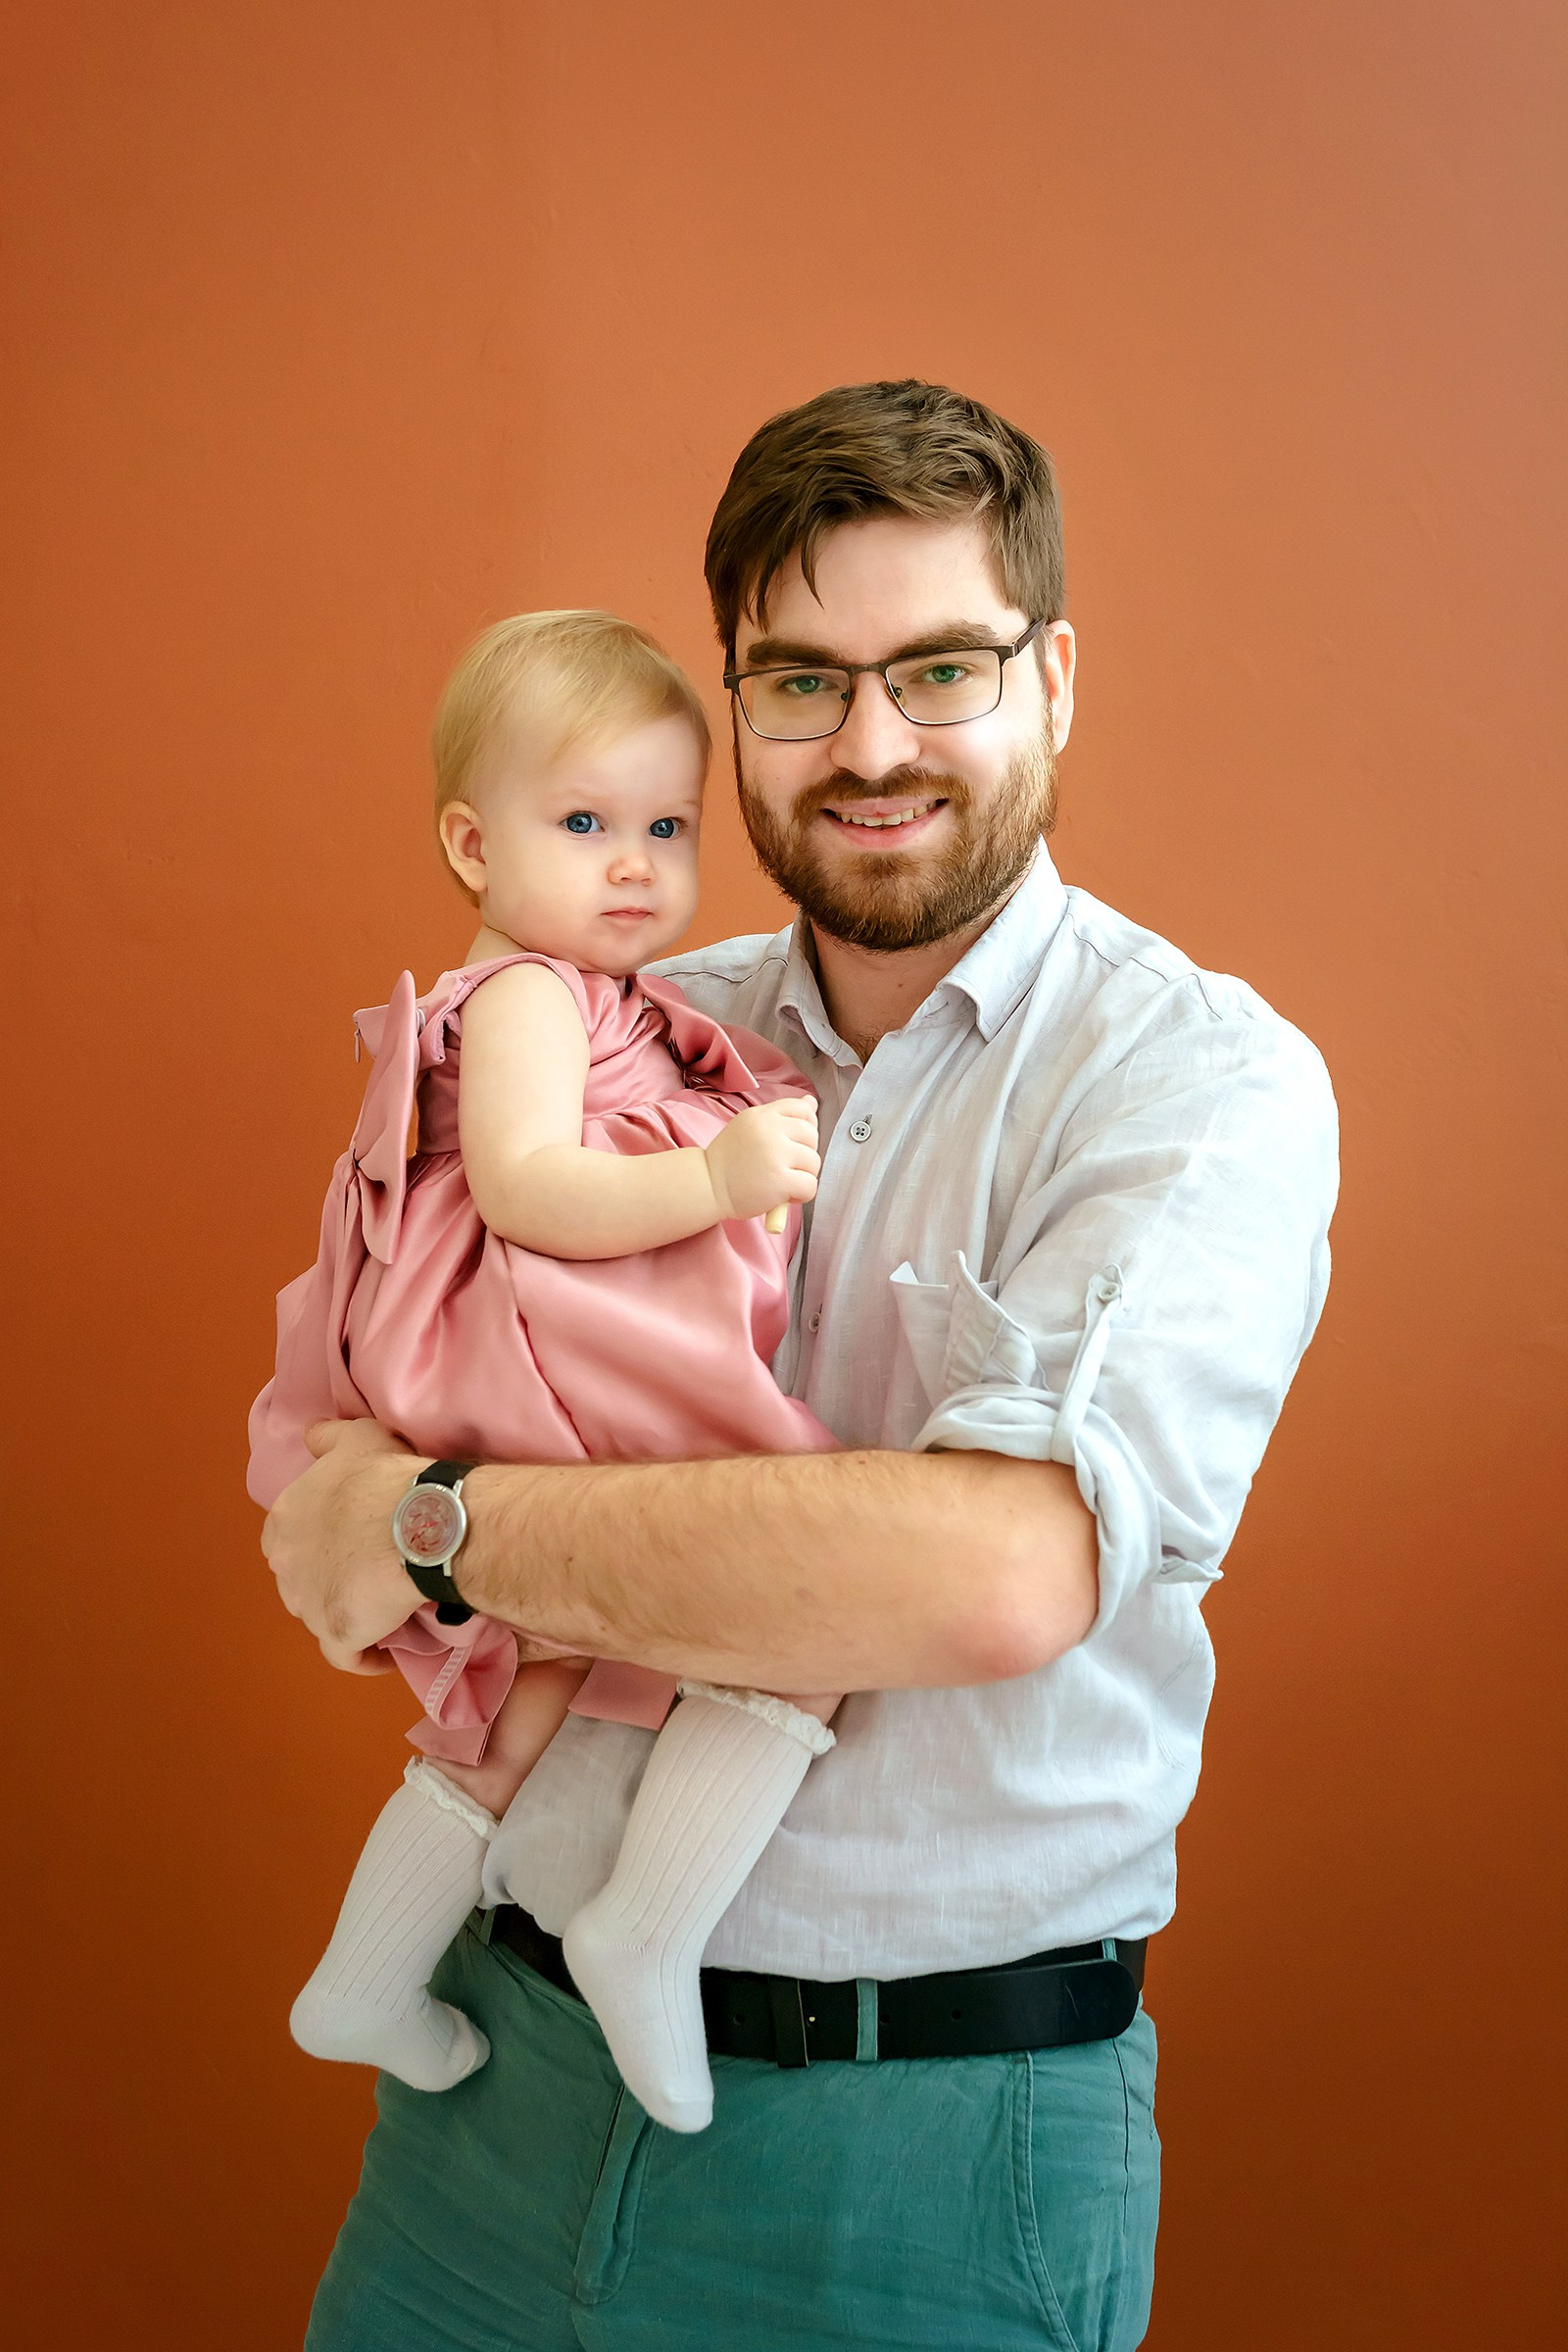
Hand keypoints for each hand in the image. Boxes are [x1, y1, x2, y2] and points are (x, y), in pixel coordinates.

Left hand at [261, 1419, 425, 1672]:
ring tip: (381, 1607)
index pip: (287, 1537)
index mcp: (284, 1519)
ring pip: (319, 1616)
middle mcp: (285, 1564)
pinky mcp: (335, 1634)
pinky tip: (383, 1652)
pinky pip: (345, 1656)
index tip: (346, 1539)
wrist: (418, 1522)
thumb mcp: (355, 1438)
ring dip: (343, 1613)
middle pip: (299, 1579)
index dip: (316, 1540)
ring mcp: (306, 1604)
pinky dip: (363, 1656)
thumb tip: (308, 1434)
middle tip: (367, 1571)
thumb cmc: (385, 1477)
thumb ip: (326, 1438)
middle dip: (326, 1578)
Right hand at [704, 1097, 819, 1223]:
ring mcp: (775, 1154)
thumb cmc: (729, 1160)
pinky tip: (784, 1195)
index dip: (806, 1127)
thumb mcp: (750, 1127)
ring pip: (814, 1162)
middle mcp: (770, 1130)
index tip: (792, 1142)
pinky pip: (811, 1185)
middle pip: (812, 1136)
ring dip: (803, 1176)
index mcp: (762, 1115)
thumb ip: (781, 1116)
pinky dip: (801, 1195)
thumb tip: (812, 1102)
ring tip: (781, 1181)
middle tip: (783, 1166)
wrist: (707, 1186)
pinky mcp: (780, 1180)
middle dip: (804, 1154)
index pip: (803, 1108)